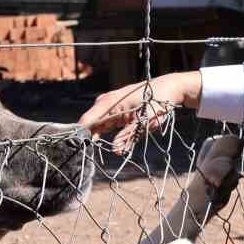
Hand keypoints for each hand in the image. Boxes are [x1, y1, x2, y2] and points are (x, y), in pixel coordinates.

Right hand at [78, 71, 202, 150]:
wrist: (166, 89)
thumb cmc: (156, 102)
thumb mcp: (144, 121)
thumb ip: (128, 136)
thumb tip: (115, 151)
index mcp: (108, 103)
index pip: (86, 121)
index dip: (80, 136)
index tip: (77, 150)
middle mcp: (105, 104)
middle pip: (89, 124)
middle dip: (87, 139)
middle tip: (86, 155)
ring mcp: (109, 107)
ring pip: (97, 126)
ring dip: (97, 138)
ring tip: (94, 150)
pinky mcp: (114, 112)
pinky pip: (105, 125)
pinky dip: (106, 134)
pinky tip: (107, 143)